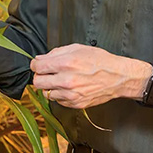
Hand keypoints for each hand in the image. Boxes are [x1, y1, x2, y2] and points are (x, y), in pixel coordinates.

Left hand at [30, 44, 145, 108]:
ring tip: (60, 80)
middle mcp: (66, 81)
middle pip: (37, 82)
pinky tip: (68, 87)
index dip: (35, 64)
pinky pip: (57, 101)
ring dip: (50, 86)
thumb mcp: (77, 48)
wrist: (117, 77)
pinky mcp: (75, 104)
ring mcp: (70, 94)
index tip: (38, 64)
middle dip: (39, 76)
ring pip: (46, 93)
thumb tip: (40, 58)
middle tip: (46, 73)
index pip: (37, 67)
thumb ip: (56, 53)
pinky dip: (59, 94)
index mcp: (66, 64)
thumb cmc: (99, 61)